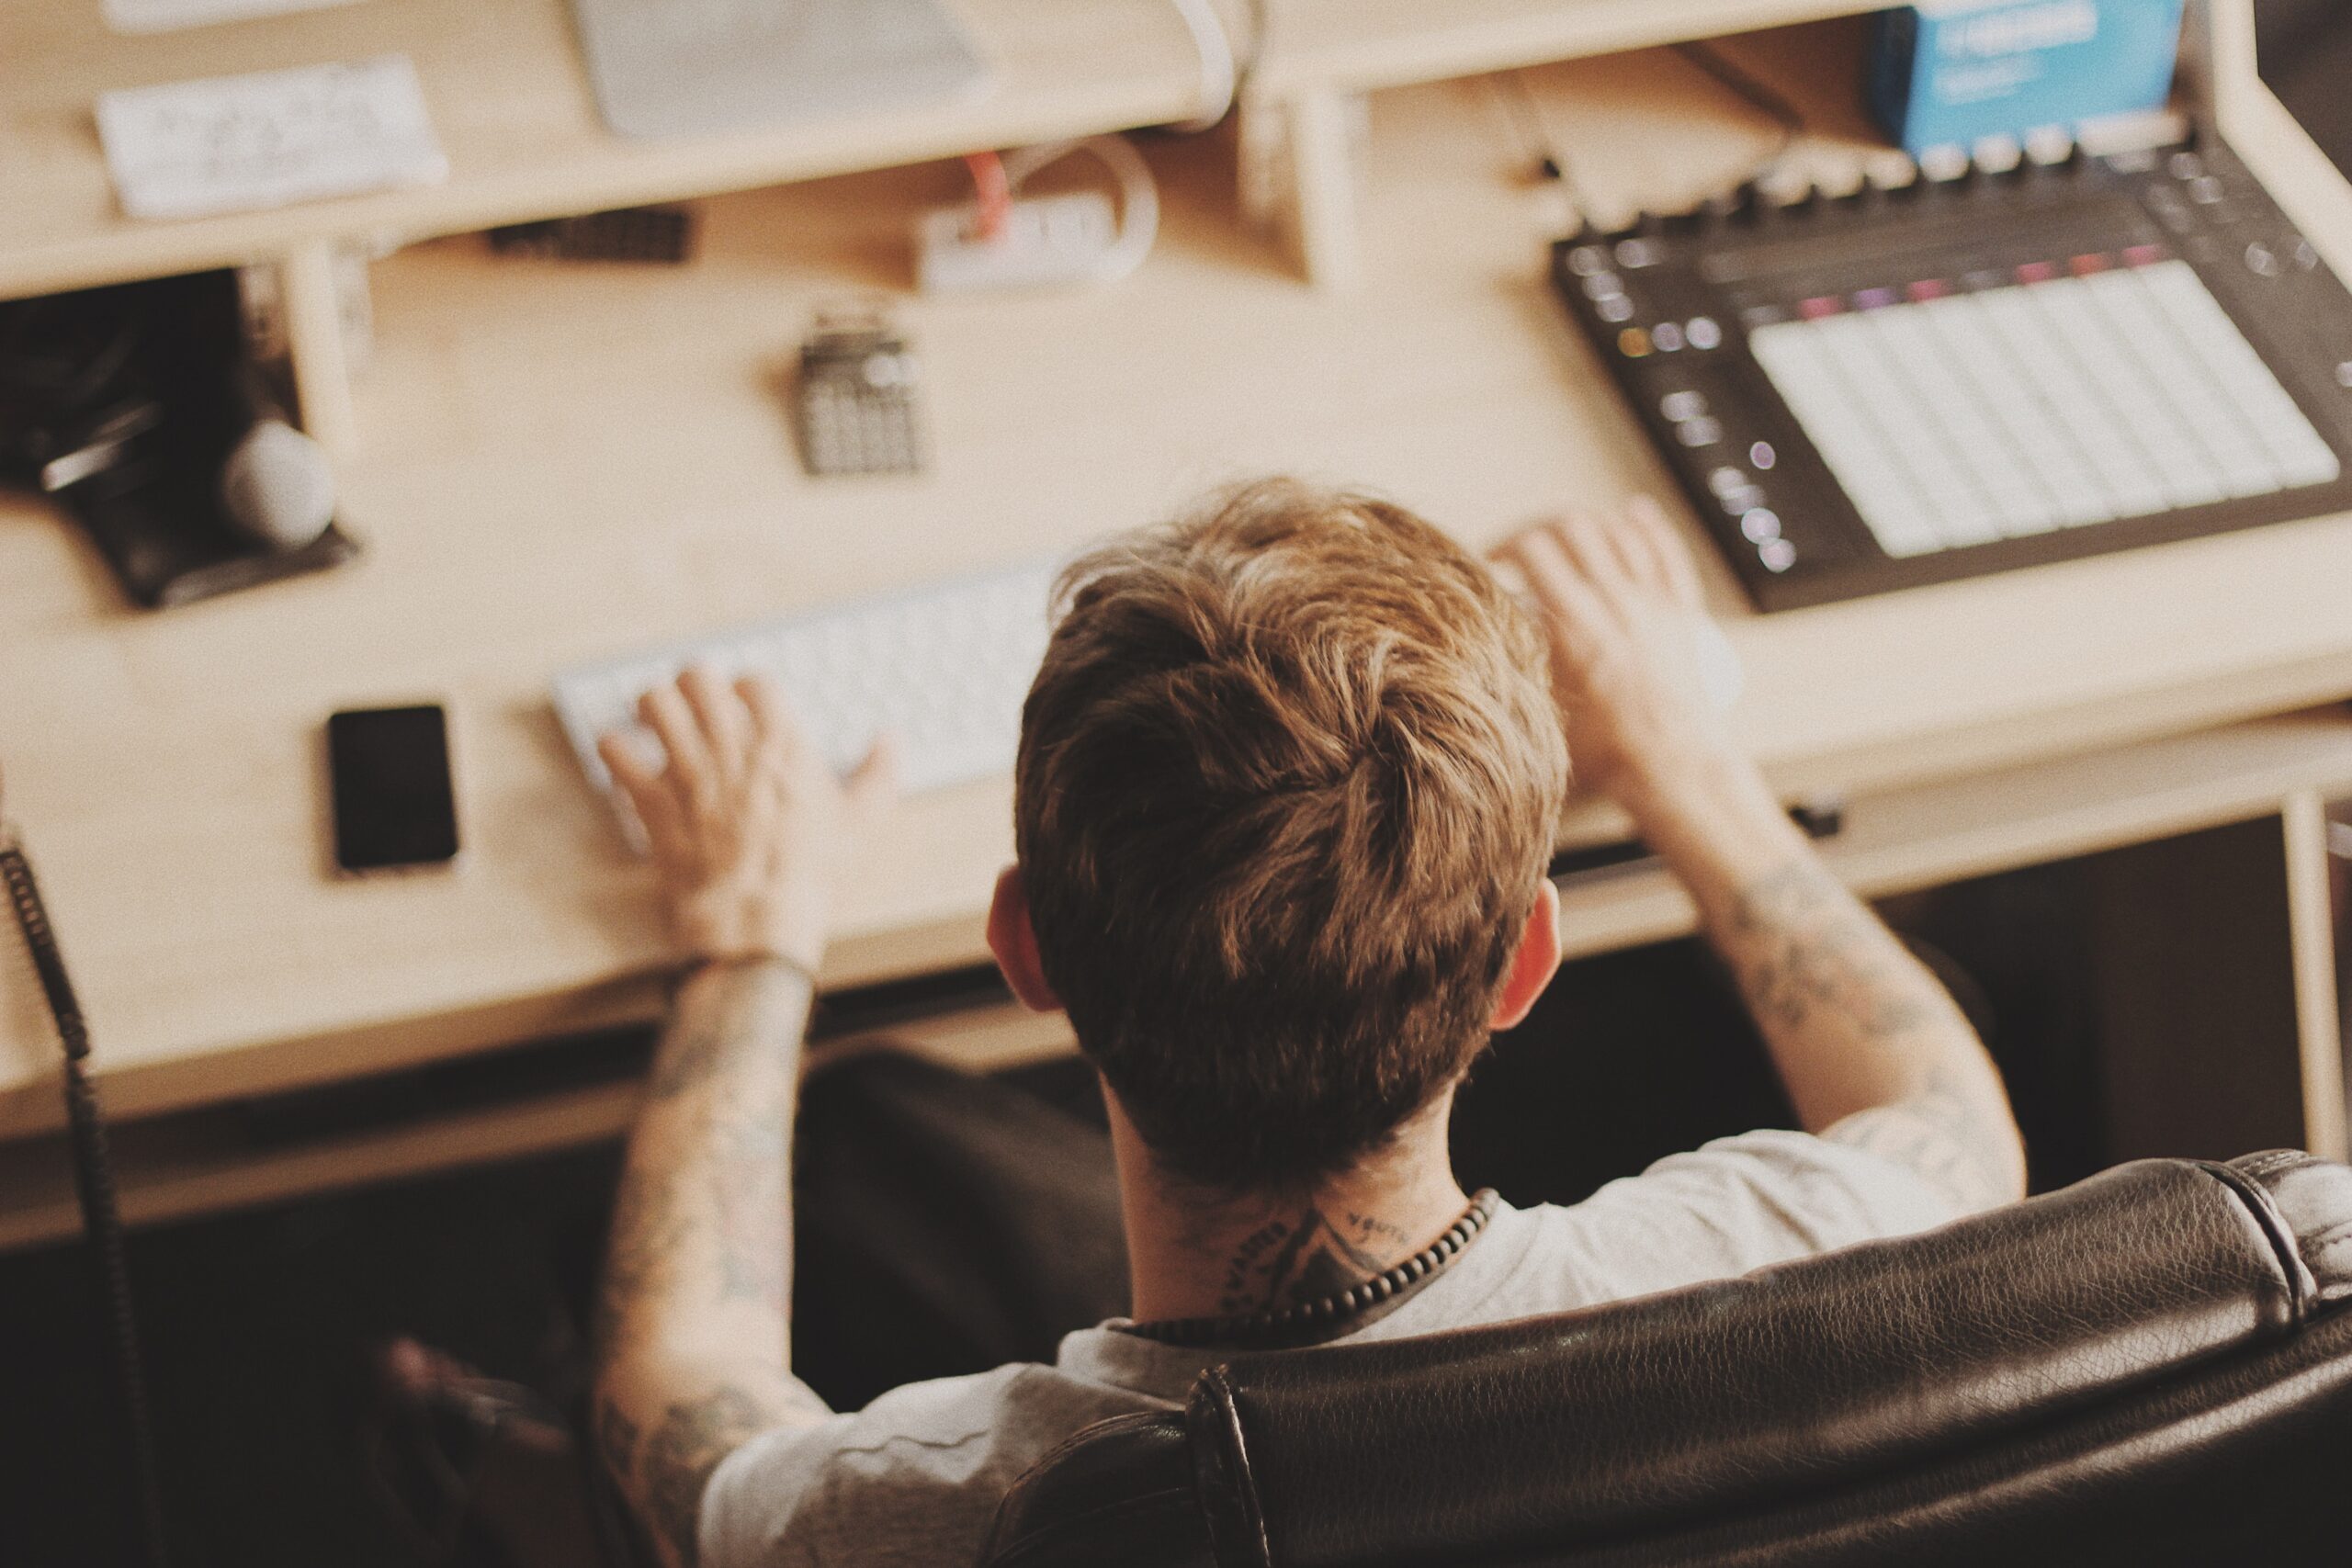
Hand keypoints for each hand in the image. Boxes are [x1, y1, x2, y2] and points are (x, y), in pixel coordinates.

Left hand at [598, 668, 895, 971]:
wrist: (757, 919)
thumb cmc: (808, 875)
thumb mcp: (860, 821)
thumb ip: (878, 773)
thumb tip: (890, 740)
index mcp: (781, 743)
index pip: (755, 681)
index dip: (747, 687)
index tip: (745, 700)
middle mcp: (731, 746)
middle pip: (698, 677)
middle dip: (693, 683)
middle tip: (692, 699)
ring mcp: (687, 771)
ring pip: (654, 702)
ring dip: (652, 705)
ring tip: (653, 716)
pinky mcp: (653, 802)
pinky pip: (617, 754)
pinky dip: (615, 748)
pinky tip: (623, 755)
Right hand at [1495, 498, 1737, 806]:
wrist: (1674, 767)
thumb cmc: (1610, 751)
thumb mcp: (1544, 706)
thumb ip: (1522, 660)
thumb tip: (1501, 629)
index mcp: (1576, 624)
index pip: (1532, 548)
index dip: (1503, 544)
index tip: (1492, 561)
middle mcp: (1615, 601)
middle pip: (1573, 525)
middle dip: (1537, 527)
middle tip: (1522, 547)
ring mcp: (1652, 602)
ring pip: (1618, 529)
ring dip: (1585, 521)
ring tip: (1566, 534)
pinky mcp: (1680, 612)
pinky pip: (1666, 551)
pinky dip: (1648, 525)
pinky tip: (1633, 512)